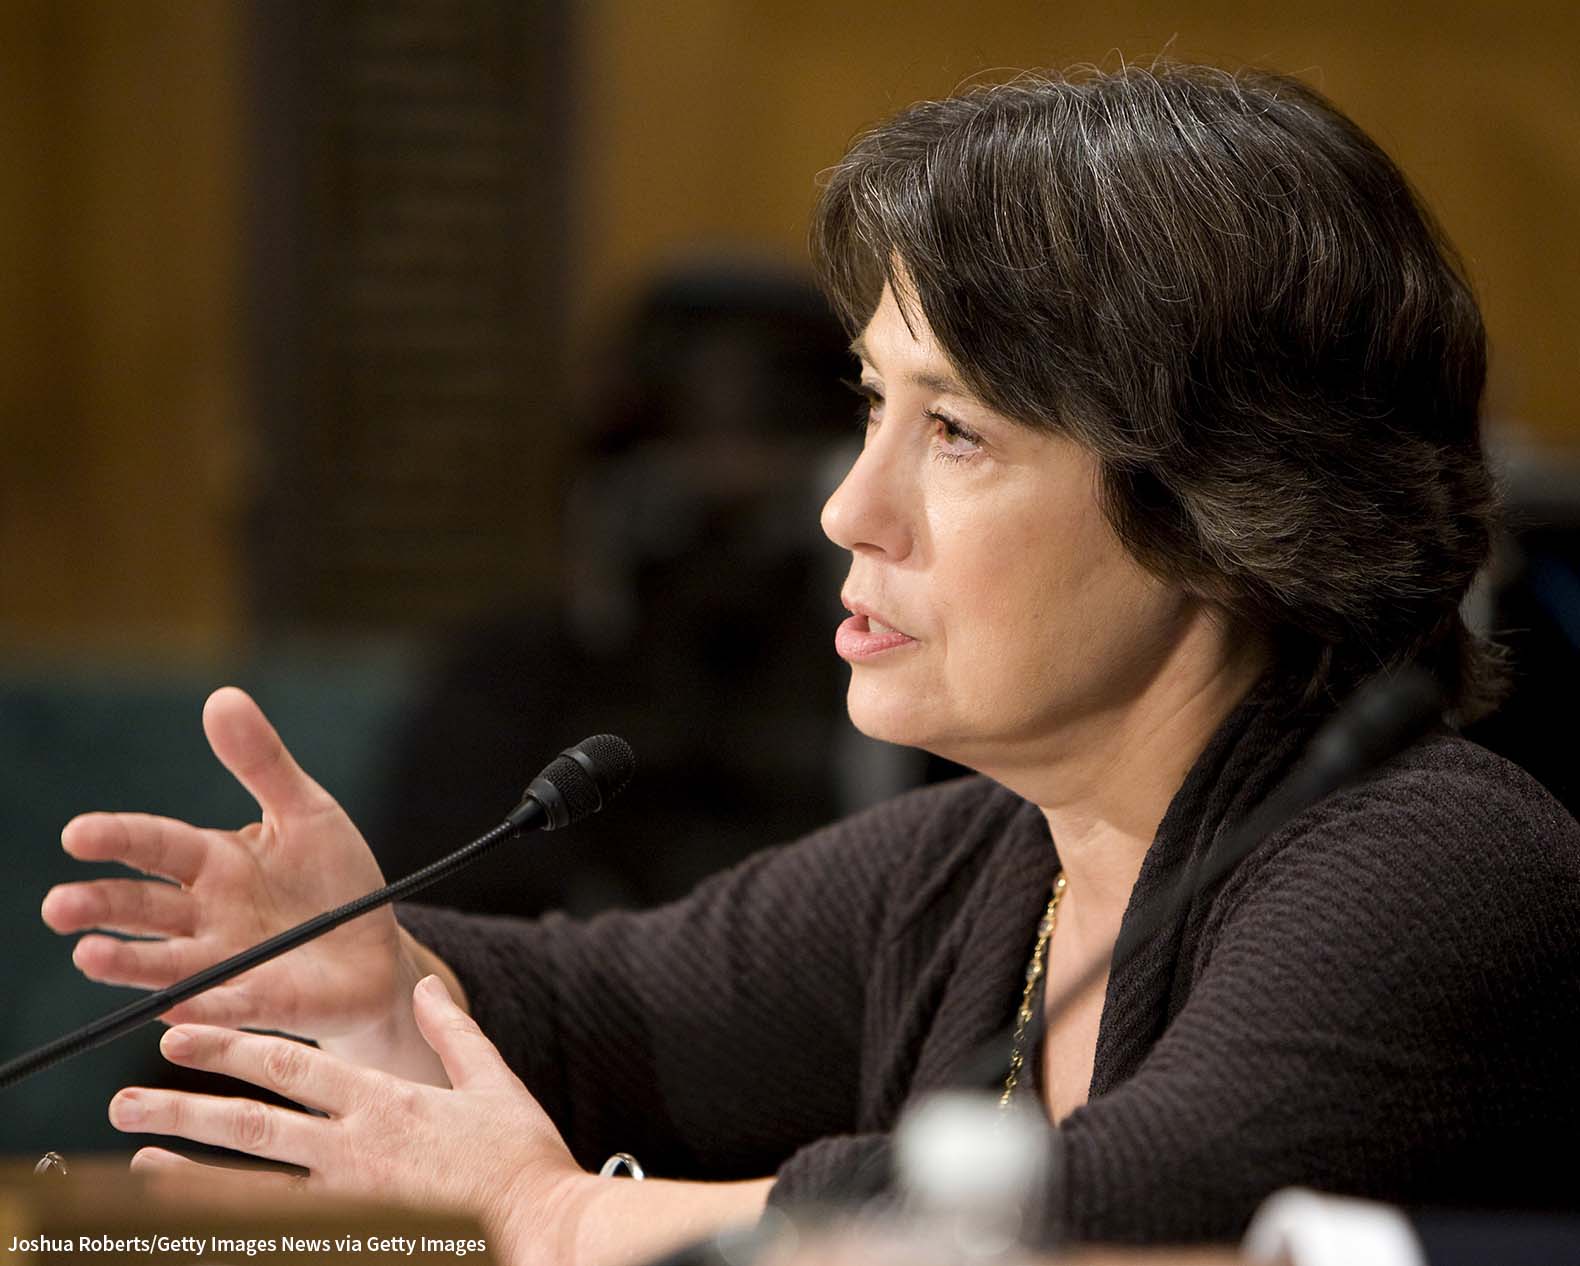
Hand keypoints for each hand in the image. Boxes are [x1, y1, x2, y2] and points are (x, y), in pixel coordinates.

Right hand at [42, 687, 423, 1060]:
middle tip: (57, 907)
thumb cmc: (335, 880)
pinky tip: (177, 1010)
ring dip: (129, 963)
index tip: (76, 834)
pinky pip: (233, 1006)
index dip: (117, 839)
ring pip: (170, 966)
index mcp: (216, 864)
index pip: (156, 846)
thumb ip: (263, 763)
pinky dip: (207, 1007)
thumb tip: (222, 697)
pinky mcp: (267, 1006)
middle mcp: (208, 918)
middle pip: (144, 910)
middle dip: (100, 908)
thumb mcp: (308, 811)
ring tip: (88, 956)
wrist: (378, 950)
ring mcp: (232, 966)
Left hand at [114, 977, 591, 1265]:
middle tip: (127, 1098)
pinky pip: (274, 1232)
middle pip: (251, 1123)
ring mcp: (347, 1200)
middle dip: (184, 1107)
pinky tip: (191, 1221)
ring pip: (248, 1184)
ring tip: (138, 1158)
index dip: (230, 1046)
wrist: (542, 1230)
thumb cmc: (522, 1161)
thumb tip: (423, 988)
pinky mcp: (353, 1237)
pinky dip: (226, 1224)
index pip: (291, 1064)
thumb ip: (452, 1030)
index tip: (184, 1033)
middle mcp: (352, 1149)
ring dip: (186, 1171)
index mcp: (384, 1102)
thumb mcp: (492, 1081)